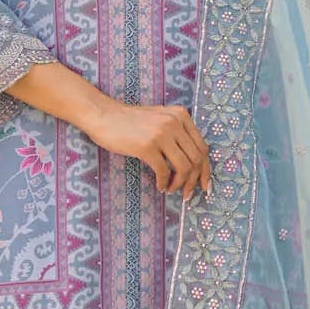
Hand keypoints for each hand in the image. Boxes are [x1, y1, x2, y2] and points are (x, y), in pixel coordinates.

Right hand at [84, 95, 211, 197]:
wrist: (103, 115)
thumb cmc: (130, 121)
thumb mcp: (160, 118)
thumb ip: (178, 132)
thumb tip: (194, 163)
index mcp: (181, 115)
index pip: (202, 147)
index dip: (206, 170)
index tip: (205, 185)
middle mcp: (174, 123)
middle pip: (196, 159)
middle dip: (195, 181)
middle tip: (188, 194)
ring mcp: (161, 134)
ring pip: (184, 167)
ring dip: (179, 184)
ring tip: (171, 189)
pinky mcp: (147, 146)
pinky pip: (164, 171)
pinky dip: (164, 183)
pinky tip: (160, 186)